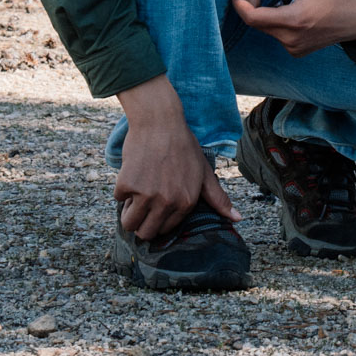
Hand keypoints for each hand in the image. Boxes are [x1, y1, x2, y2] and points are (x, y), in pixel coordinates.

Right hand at [114, 74, 238, 240]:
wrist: (161, 123)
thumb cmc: (184, 147)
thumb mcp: (205, 173)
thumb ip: (218, 198)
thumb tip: (237, 219)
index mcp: (186, 202)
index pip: (164, 230)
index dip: (158, 219)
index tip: (159, 204)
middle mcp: (167, 202)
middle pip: (145, 233)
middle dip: (141, 223)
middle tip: (144, 203)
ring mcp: (146, 195)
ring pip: (128, 223)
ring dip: (129, 211)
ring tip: (138, 192)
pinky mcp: (127, 185)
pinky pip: (118, 199)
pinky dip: (122, 189)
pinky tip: (135, 172)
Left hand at [229, 0, 355, 56]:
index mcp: (293, 20)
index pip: (251, 16)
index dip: (239, 1)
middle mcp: (290, 39)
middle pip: (256, 21)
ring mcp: (293, 48)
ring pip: (266, 27)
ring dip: (266, 9)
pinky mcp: (297, 51)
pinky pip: (277, 34)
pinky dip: (276, 19)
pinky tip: (291, 8)